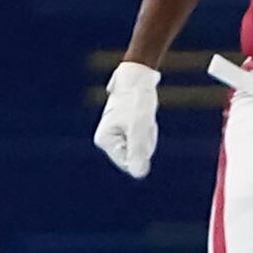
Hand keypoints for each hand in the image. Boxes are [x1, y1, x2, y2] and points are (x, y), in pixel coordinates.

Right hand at [94, 60, 158, 177]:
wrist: (137, 78)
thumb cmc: (136, 101)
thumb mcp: (139, 128)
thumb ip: (138, 152)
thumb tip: (138, 174)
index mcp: (104, 141)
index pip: (128, 162)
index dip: (141, 150)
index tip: (139, 129)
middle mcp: (107, 140)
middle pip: (135, 156)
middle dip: (145, 141)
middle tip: (143, 121)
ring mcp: (116, 135)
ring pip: (141, 148)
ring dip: (148, 134)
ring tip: (143, 117)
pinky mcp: (125, 129)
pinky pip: (143, 139)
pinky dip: (148, 130)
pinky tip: (144, 117)